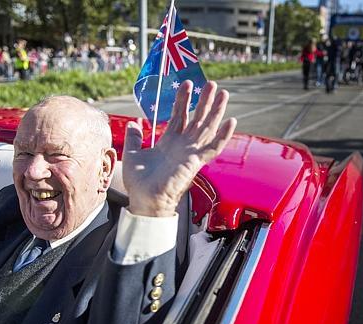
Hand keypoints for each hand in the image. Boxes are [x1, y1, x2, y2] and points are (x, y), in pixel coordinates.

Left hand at [122, 80, 235, 216]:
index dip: (183, 99)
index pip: (180, 115)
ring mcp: (190, 153)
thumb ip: (133, 138)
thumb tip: (132, 123)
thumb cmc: (140, 183)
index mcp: (169, 142)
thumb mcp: (132, 154)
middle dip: (204, 101)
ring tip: (223, 94)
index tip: (186, 83)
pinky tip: (231, 122)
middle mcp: (182, 145)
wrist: (145, 200)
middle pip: (197, 118)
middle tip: (211, 84)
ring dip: (216, 111)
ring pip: (207, 128)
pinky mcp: (195, 162)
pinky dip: (223, 135)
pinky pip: (213, 147)